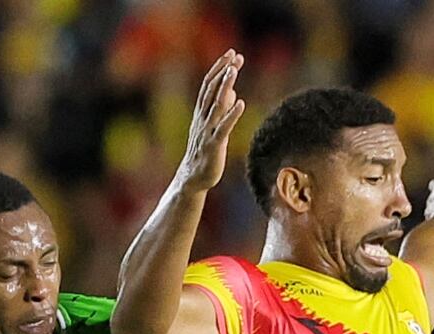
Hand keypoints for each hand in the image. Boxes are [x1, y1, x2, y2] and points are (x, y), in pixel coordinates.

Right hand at [178, 50, 245, 193]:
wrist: (193, 179)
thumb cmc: (205, 153)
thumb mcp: (215, 128)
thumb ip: (223, 110)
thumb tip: (234, 94)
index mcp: (201, 113)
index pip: (209, 85)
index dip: (219, 68)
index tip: (231, 54)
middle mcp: (202, 118)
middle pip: (211, 90)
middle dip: (222, 71)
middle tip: (234, 55)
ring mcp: (207, 131)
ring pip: (215, 105)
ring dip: (224, 86)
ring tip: (234, 71)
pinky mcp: (214, 145)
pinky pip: (223, 128)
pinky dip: (231, 115)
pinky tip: (241, 104)